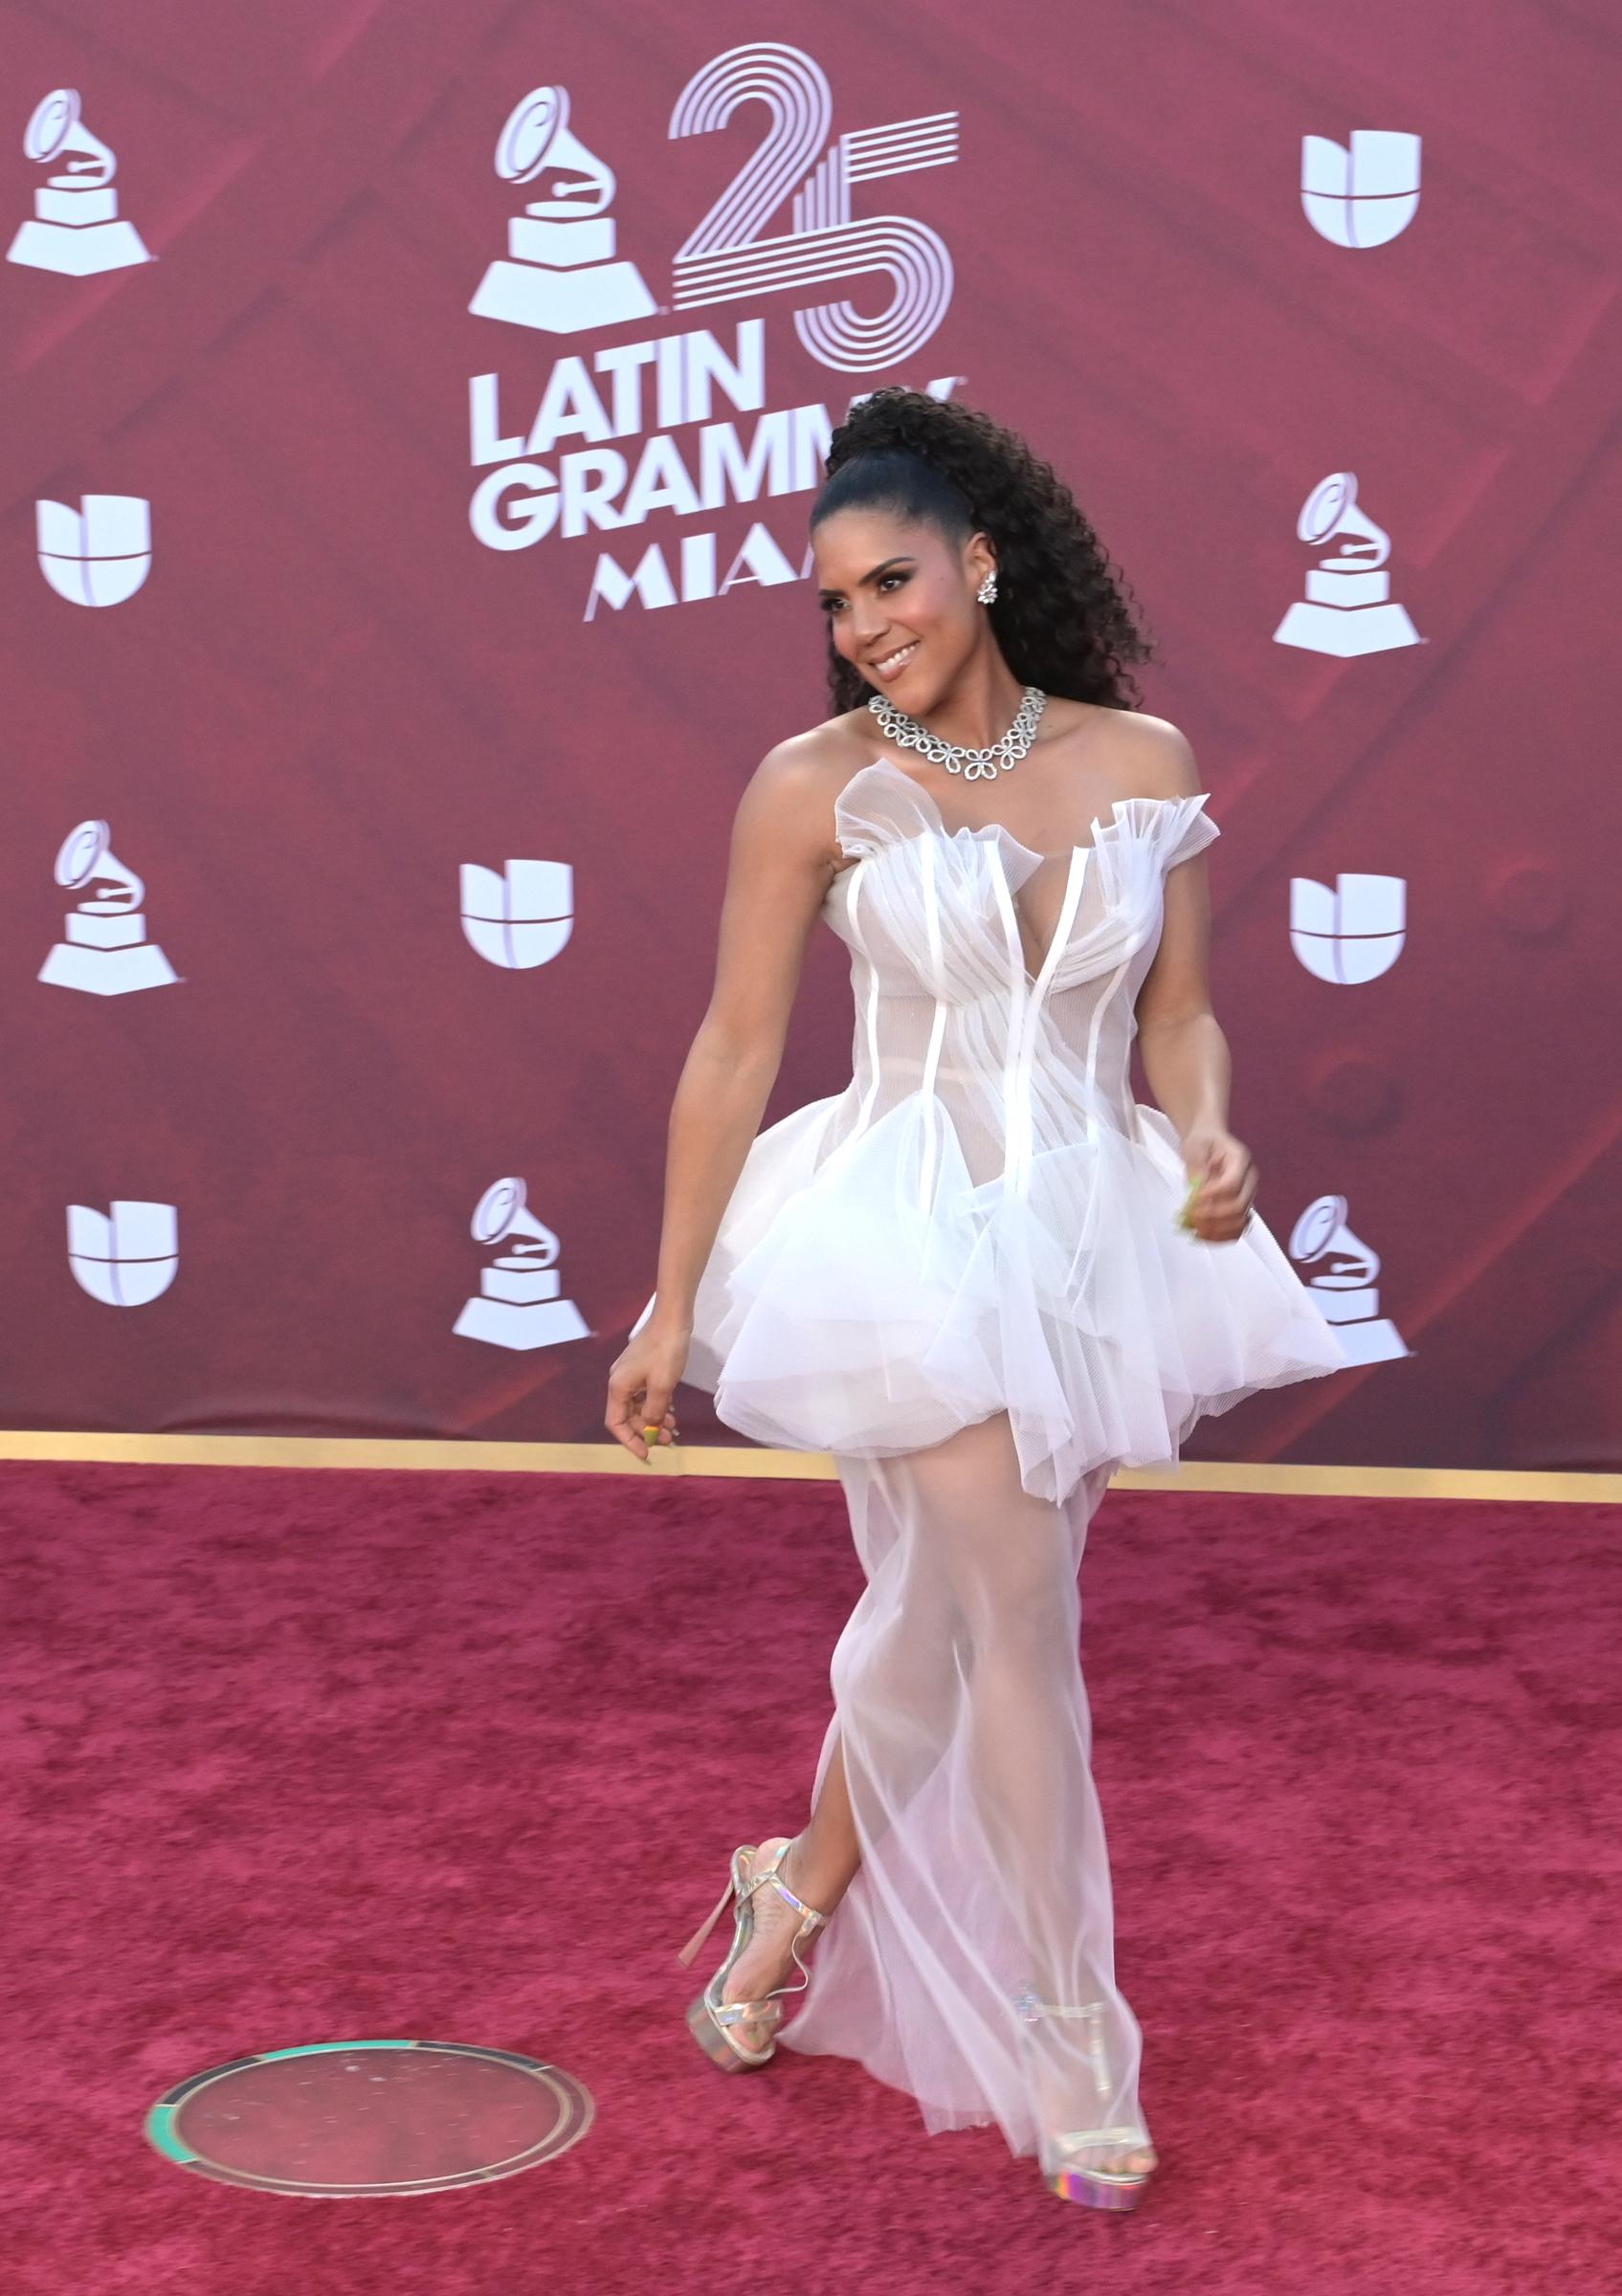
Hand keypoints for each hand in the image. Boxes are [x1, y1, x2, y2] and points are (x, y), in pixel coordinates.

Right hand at [606, 1319, 689, 1459]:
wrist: (672, 1318)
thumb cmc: (666, 1351)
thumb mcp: (662, 1386)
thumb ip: (654, 1411)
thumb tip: (649, 1427)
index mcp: (618, 1387)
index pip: (616, 1423)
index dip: (629, 1441)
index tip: (646, 1454)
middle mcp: (620, 1382)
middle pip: (628, 1416)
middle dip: (646, 1431)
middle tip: (667, 1440)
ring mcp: (631, 1374)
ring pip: (638, 1406)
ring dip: (653, 1419)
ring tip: (672, 1428)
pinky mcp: (642, 1368)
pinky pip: (645, 1394)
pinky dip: (656, 1405)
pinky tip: (671, 1410)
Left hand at [1178, 1125, 1257, 1243]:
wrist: (1208, 1142)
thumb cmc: (1203, 1142)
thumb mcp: (1195, 1146)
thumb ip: (1197, 1167)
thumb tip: (1198, 1189)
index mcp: (1240, 1160)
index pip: (1232, 1184)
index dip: (1213, 1195)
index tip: (1194, 1198)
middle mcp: (1249, 1180)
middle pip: (1239, 1206)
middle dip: (1213, 1215)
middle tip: (1190, 1216)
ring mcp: (1247, 1196)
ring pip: (1240, 1222)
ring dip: (1217, 1230)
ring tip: (1195, 1230)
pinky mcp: (1240, 1208)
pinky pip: (1237, 1229)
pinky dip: (1221, 1237)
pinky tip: (1202, 1236)